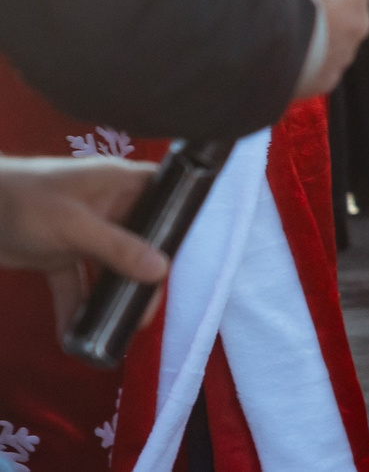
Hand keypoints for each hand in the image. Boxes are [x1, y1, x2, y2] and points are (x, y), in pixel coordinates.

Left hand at [0, 155, 166, 335]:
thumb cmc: (26, 201)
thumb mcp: (74, 225)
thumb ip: (117, 248)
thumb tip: (161, 271)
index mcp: (120, 184)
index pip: (166, 195)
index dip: (182, 219)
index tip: (191, 253)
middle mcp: (110, 207)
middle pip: (142, 240)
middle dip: (146, 275)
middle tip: (148, 312)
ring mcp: (85, 233)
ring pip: (111, 267)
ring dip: (112, 296)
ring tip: (122, 330)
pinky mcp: (60, 255)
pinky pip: (76, 283)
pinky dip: (75, 306)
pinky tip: (73, 335)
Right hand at [240, 0, 368, 99]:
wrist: (260, 27)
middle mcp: (359, 19)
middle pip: (333, 12)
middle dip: (308, 8)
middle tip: (277, 5)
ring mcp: (344, 52)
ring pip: (323, 43)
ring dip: (303, 38)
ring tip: (271, 31)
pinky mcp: (324, 79)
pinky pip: (311, 69)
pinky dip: (295, 64)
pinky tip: (273, 53)